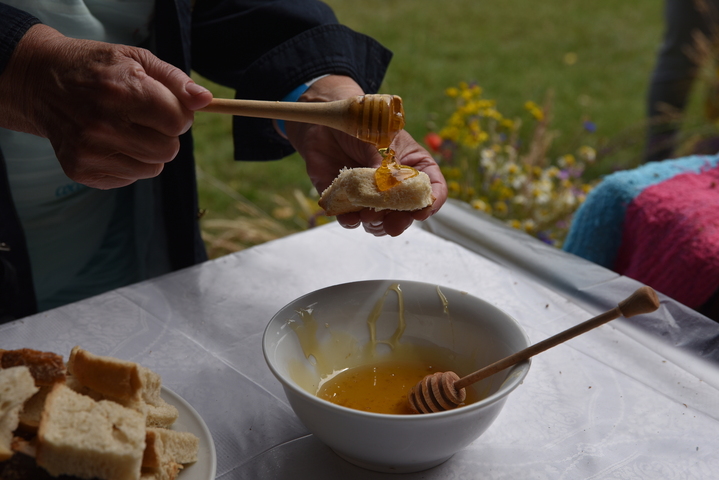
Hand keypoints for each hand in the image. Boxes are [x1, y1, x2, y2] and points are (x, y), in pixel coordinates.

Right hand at [0, 24, 212, 188]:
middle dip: (166, 134)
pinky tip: (109, 141)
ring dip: (149, 151)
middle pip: (169, 149)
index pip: (178, 121)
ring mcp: (90, 151)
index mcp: (123, 92)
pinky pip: (130, 178)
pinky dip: (128, 162)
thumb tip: (206, 101)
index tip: (164, 105)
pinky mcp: (81, 170)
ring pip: (153, 168)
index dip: (178, 114)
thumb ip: (175, 81)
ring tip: (125, 128)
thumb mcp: (137, 60)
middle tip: (144, 117)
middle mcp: (104, 125)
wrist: (42, 83)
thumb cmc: (98, 69)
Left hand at [285, 76, 446, 236]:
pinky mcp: (347, 199)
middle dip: (401, 220)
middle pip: (407, 211)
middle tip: (393, 224)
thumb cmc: (361, 124)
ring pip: (381, 221)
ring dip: (377, 223)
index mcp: (412, 165)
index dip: (431, 202)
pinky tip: (349, 217)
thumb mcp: (379, 139)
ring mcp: (371, 194)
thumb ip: (383, 165)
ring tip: (367, 214)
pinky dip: (351, 221)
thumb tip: (385, 190)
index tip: (421, 211)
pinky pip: (351, 218)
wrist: (327, 121)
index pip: (432, 186)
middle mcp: (394, 185)